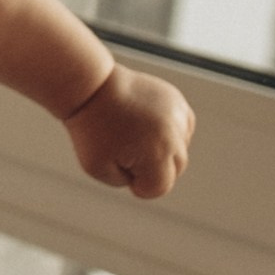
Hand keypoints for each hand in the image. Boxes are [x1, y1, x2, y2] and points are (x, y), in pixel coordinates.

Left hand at [64, 64, 193, 198]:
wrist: (91, 87)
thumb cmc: (91, 127)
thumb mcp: (98, 168)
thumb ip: (127, 181)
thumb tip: (146, 177)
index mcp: (158, 153)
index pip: (160, 187)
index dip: (138, 184)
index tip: (119, 166)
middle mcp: (174, 135)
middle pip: (175, 170)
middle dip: (151, 168)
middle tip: (124, 150)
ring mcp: (177, 114)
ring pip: (181, 149)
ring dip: (162, 150)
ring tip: (135, 136)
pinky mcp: (176, 100)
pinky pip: (183, 128)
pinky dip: (170, 133)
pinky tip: (148, 127)